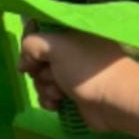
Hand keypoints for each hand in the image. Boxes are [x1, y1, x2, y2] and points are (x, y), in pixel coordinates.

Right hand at [19, 30, 138, 130]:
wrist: (114, 101)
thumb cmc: (86, 70)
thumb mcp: (56, 46)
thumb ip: (31, 44)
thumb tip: (24, 63)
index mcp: (73, 35)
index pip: (41, 35)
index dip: (31, 48)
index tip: (32, 59)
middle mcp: (73, 52)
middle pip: (38, 60)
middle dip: (39, 72)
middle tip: (53, 76)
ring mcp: (73, 73)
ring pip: (41, 79)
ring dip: (44, 88)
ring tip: (59, 93)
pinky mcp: (73, 94)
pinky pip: (49, 95)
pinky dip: (49, 100)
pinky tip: (57, 104)